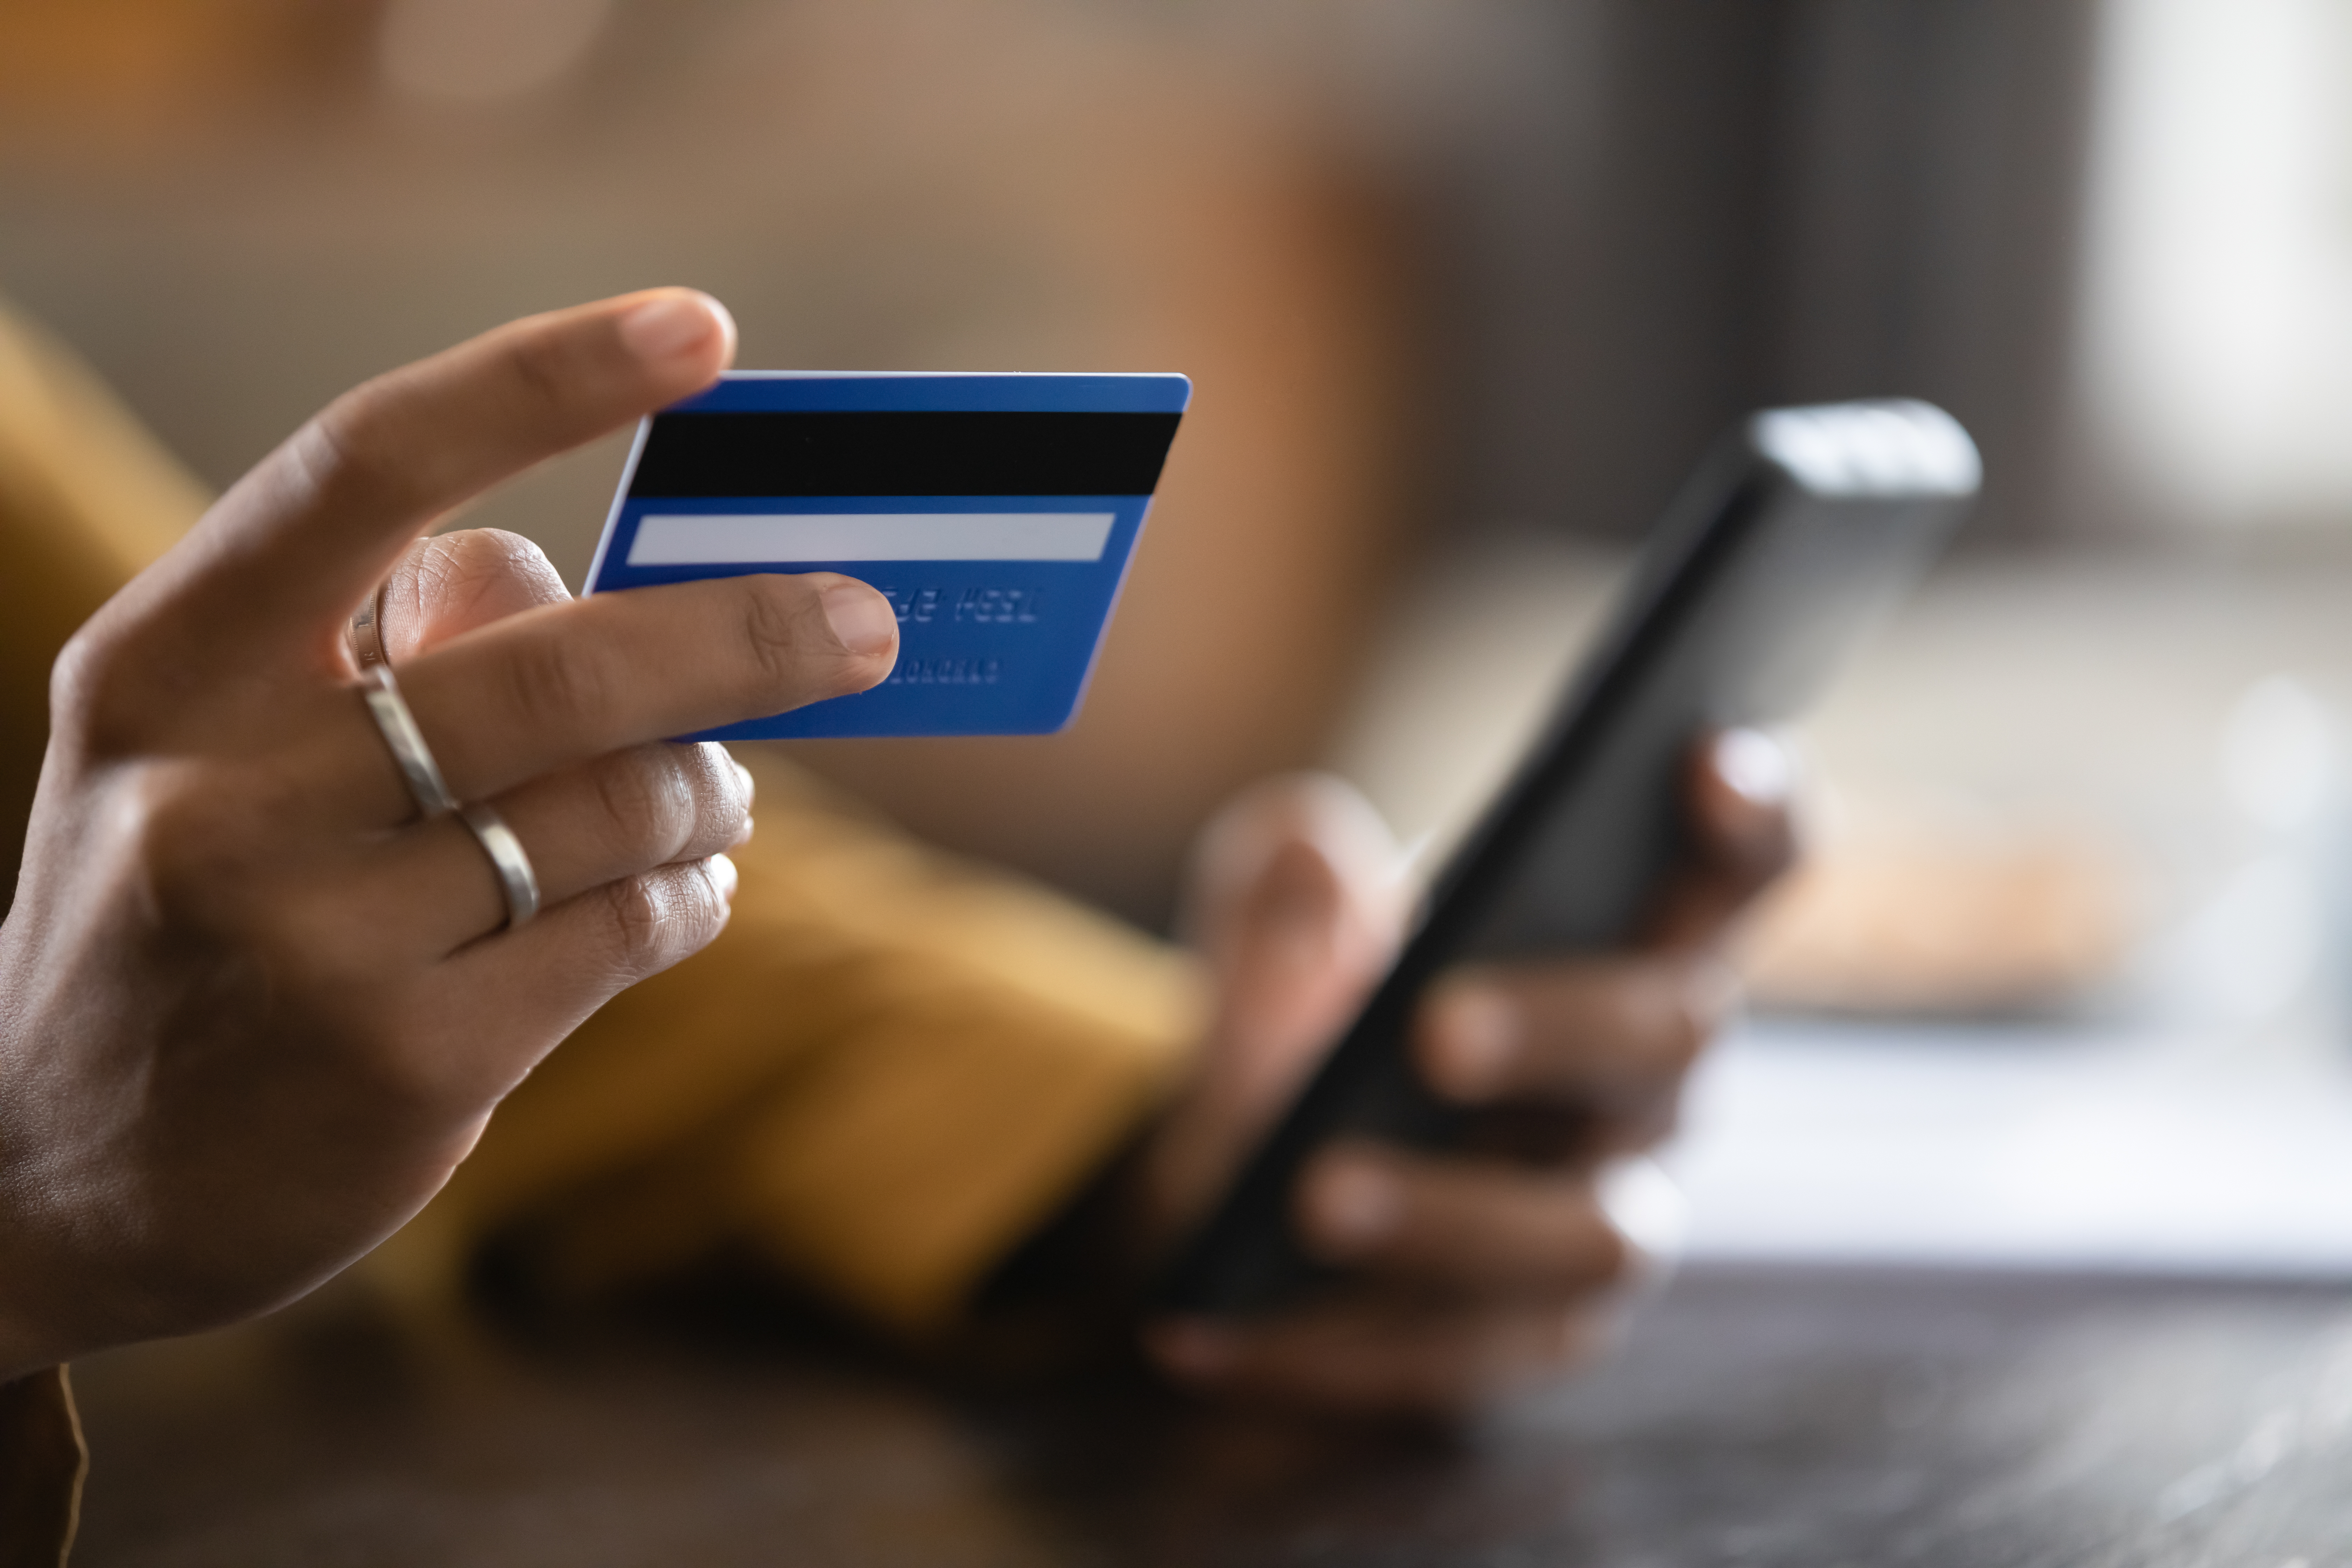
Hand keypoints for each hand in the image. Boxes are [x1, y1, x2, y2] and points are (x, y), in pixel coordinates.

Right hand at [0, 291, 901, 1379]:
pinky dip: (689, 895)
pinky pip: (629, 930)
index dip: (544, 378)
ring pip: (618, 810)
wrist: (48, 1177)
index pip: (368, 464)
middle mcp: (228, 795)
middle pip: (559, 665)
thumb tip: (597, 578)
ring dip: (708, 790)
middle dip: (743, 636)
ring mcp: (318, 942)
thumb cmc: (182, 911)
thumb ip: (383, 643)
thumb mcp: (211, 749)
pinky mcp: (411, 1065)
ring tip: (714, 794)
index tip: (702, 330)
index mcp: (163, 668)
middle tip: (861, 623)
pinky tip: (681, 891)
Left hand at [1135, 732, 1794, 1411]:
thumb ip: (1285, 882)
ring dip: (1446, 1216)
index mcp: (1627, 946)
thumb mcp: (1272, 934)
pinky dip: (1327, 1344)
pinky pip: (1453, 1359)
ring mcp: (1610, 1222)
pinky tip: (1204, 1326)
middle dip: (1558, 1027)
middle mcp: (1654, 1085)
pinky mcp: (1534, 1341)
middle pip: (1670, 1038)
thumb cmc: (1313, 1021)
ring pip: (1582, 1235)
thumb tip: (1307, 852)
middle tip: (1434, 1033)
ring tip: (1313, 1196)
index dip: (1751, 817)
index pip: (1736, 871)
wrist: (1256, 1183)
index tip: (1704, 759)